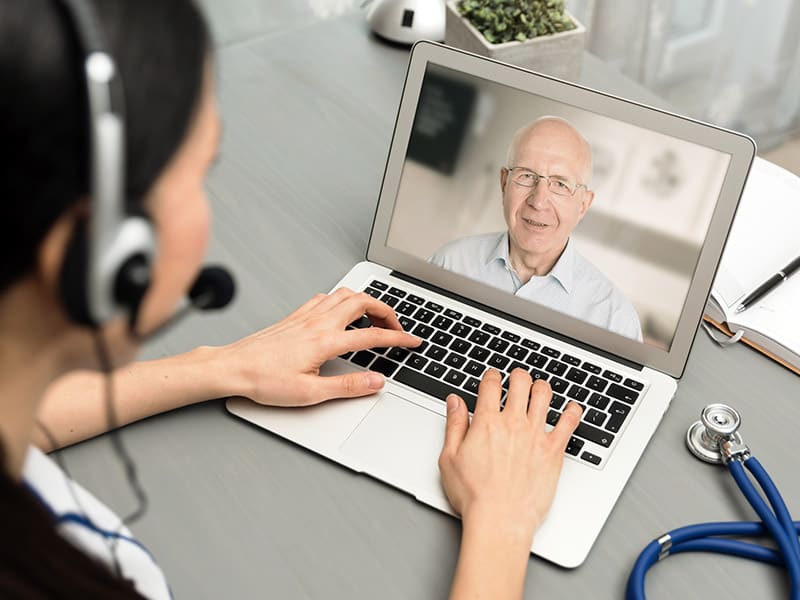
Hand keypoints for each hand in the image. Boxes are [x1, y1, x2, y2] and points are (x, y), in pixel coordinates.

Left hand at [218, 287, 420, 406]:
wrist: (231, 368)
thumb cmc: (263, 380)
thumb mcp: (310, 393)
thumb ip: (348, 387)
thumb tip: (377, 382)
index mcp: (325, 341)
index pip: (372, 335)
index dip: (398, 338)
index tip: (412, 341)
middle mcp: (318, 322)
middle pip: (363, 302)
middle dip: (387, 311)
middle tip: (396, 327)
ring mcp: (306, 316)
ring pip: (345, 294)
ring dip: (366, 301)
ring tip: (375, 316)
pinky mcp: (295, 316)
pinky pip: (325, 297)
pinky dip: (342, 300)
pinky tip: (341, 313)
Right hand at [438, 368, 581, 545]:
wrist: (500, 519)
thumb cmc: (474, 495)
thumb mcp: (449, 458)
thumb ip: (454, 425)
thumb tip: (454, 402)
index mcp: (487, 422)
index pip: (491, 384)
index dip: (491, 376)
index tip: (492, 377)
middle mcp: (513, 424)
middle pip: (520, 382)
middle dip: (518, 376)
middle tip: (517, 378)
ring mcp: (536, 435)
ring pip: (544, 395)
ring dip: (541, 387)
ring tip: (539, 388)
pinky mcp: (553, 451)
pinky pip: (569, 423)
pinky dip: (572, 411)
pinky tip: (572, 408)